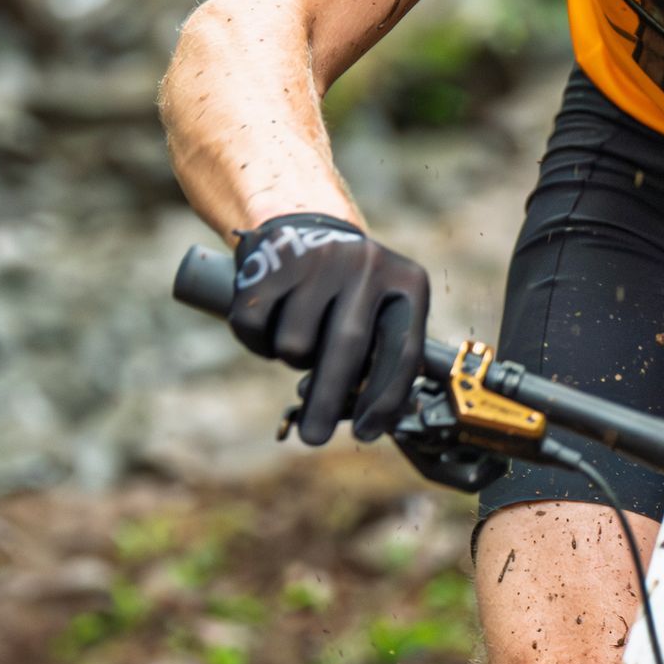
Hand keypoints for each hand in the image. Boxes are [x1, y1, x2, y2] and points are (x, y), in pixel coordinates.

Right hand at [227, 213, 429, 445]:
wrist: (303, 226)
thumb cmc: (349, 292)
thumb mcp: (381, 312)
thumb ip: (379, 360)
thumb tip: (369, 423)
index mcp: (408, 281)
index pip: (402, 352)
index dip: (383, 400)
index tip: (365, 433)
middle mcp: (367, 263)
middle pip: (347, 347)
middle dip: (327, 401)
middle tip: (314, 438)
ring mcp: (317, 258)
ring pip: (295, 344)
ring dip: (292, 359)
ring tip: (300, 340)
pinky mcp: (271, 261)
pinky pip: (255, 328)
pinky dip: (257, 342)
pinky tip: (271, 323)